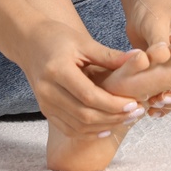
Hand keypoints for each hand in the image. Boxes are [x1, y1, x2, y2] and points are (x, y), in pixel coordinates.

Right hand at [13, 17, 144, 138]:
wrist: (30, 42)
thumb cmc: (58, 38)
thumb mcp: (83, 41)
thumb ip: (109, 55)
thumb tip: (140, 58)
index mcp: (57, 70)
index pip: (89, 96)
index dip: (113, 104)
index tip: (134, 103)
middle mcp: (48, 90)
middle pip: (84, 115)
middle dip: (113, 117)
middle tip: (136, 113)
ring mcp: (44, 103)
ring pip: (78, 126)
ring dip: (105, 126)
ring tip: (126, 119)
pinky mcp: (45, 110)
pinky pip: (69, 129)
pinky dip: (89, 132)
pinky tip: (107, 127)